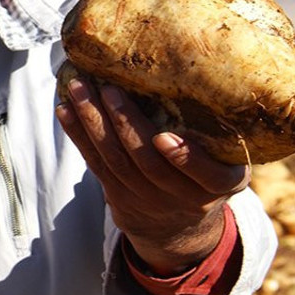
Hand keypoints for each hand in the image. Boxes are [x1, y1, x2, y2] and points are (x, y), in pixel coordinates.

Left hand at [55, 75, 247, 274]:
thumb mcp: (229, 161)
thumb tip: (203, 69)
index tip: (164, 137)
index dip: (184, 158)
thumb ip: (220, 131)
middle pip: (148, 163)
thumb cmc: (207, 172)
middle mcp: (182, 195)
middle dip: (125, 125)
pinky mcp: (118, 194)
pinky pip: (95, 164)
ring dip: (93, 123)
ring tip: (79, 89)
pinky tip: (64, 109)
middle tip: (109, 90)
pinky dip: (78, 135)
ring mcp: (147, 198)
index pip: (206, 175)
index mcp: (219, 183)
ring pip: (116, 161)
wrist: (179, 225)